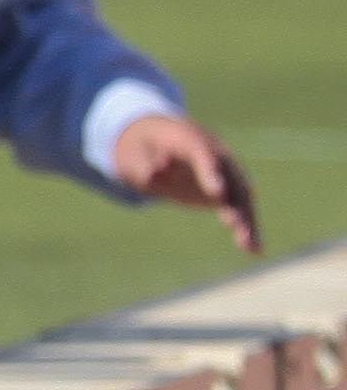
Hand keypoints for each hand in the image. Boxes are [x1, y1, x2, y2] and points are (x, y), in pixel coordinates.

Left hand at [111, 113, 259, 255]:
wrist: (158, 145)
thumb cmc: (143, 149)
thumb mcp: (134, 153)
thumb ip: (143, 163)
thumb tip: (153, 176)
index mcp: (192, 139)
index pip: (204, 155)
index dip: (211, 174)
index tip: (217, 193)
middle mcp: (216, 156)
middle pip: (231, 178)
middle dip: (233, 201)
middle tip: (233, 223)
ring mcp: (225, 175)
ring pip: (240, 198)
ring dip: (246, 221)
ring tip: (249, 245)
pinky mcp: (226, 194)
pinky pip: (239, 211)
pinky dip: (246, 228)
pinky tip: (255, 250)